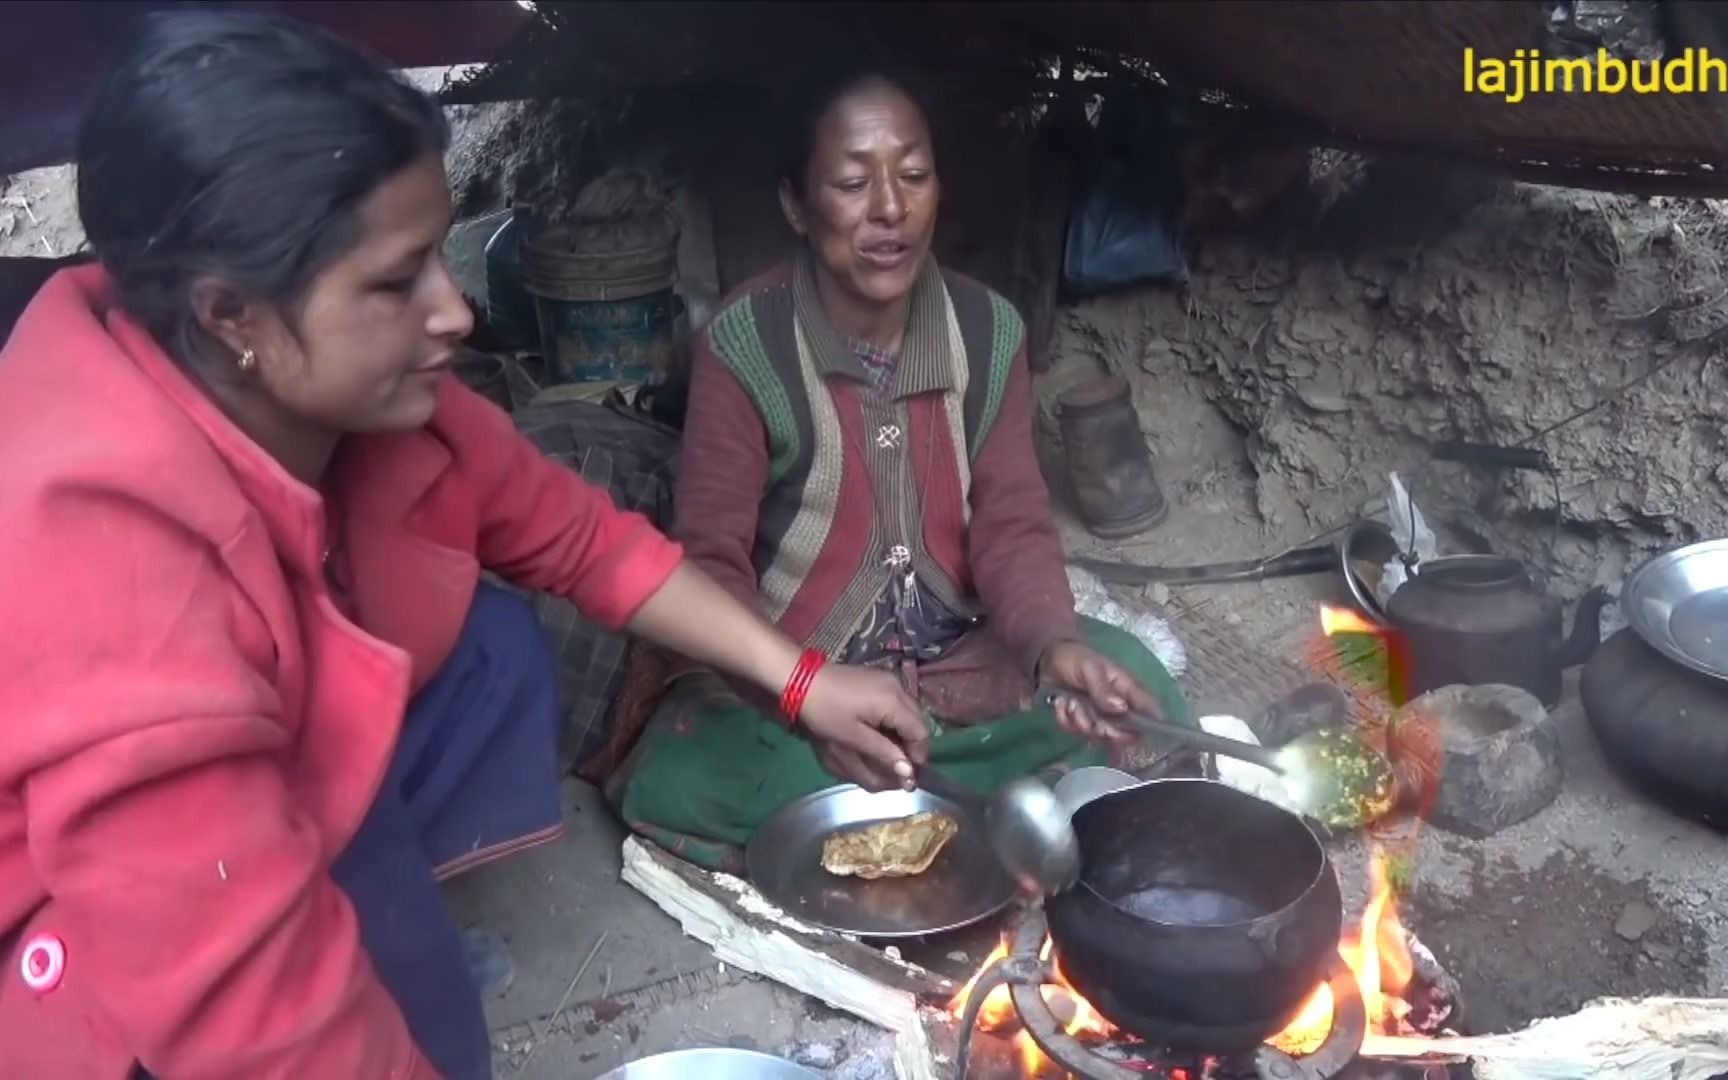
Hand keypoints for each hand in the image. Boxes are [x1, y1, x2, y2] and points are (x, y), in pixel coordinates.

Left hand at [798, 664, 929, 791]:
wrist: (801, 679)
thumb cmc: (825, 711)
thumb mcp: (853, 737)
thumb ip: (883, 753)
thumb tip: (909, 772)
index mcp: (894, 701)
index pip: (920, 733)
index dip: (917, 755)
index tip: (905, 773)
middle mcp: (897, 687)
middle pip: (917, 722)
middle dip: (909, 745)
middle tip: (894, 763)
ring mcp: (888, 680)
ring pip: (907, 713)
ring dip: (900, 733)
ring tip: (883, 749)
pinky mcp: (878, 678)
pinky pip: (896, 703)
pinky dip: (891, 720)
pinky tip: (875, 730)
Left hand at [1037, 641, 1156, 745]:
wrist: (1046, 659)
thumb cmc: (1074, 658)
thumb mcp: (1089, 668)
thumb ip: (1103, 689)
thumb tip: (1121, 709)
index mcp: (1127, 690)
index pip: (1150, 710)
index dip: (1148, 725)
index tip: (1130, 730)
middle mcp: (1117, 707)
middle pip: (1126, 734)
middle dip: (1107, 732)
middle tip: (1093, 721)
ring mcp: (1099, 717)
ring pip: (1099, 736)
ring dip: (1081, 722)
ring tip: (1070, 703)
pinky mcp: (1080, 722)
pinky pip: (1076, 733)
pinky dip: (1066, 721)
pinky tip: (1061, 705)